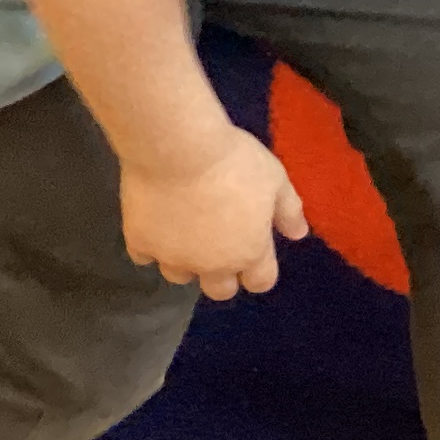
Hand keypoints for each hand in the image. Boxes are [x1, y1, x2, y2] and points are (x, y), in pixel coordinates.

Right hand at [118, 127, 306, 298]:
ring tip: (184, 232)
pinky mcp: (140, 243)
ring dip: (185, 261)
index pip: (261, 282)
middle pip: (219, 290)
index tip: (254, 251)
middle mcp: (212, 265)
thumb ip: (288, 210)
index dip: (258, 270)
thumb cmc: (235, 161)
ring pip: (179, 276)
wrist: (177, 149)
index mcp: (250, 252)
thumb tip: (299, 234)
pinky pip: (144, 256)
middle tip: (218, 244)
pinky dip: (150, 245)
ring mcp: (173, 258)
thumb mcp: (275, 179)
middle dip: (221, 275)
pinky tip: (154, 223)